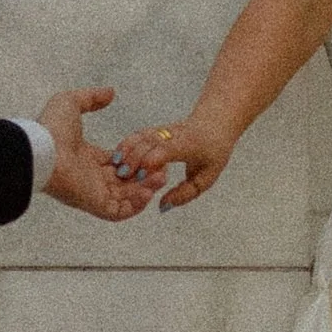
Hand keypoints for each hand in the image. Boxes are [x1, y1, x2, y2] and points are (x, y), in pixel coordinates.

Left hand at [38, 86, 157, 223]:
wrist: (41, 150)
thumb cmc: (51, 129)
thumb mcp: (72, 103)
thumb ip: (91, 98)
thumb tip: (110, 92)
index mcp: (88, 159)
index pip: (118, 164)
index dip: (136, 160)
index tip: (151, 154)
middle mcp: (92, 178)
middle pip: (126, 182)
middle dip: (146, 176)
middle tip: (162, 168)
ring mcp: (93, 193)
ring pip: (127, 198)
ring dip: (146, 190)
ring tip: (160, 178)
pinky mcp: (94, 204)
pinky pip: (119, 212)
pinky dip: (135, 206)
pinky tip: (147, 192)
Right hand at [113, 109, 234, 207]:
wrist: (214, 124)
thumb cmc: (213, 154)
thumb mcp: (206, 178)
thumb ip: (185, 194)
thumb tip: (162, 207)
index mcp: (190, 144)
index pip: (169, 148)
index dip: (155, 158)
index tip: (143, 172)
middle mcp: (175, 134)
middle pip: (150, 141)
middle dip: (135, 157)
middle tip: (123, 176)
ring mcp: (164, 130)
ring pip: (141, 136)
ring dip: (127, 150)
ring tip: (117, 168)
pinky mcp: (156, 130)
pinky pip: (138, 135)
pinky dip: (126, 145)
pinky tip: (117, 158)